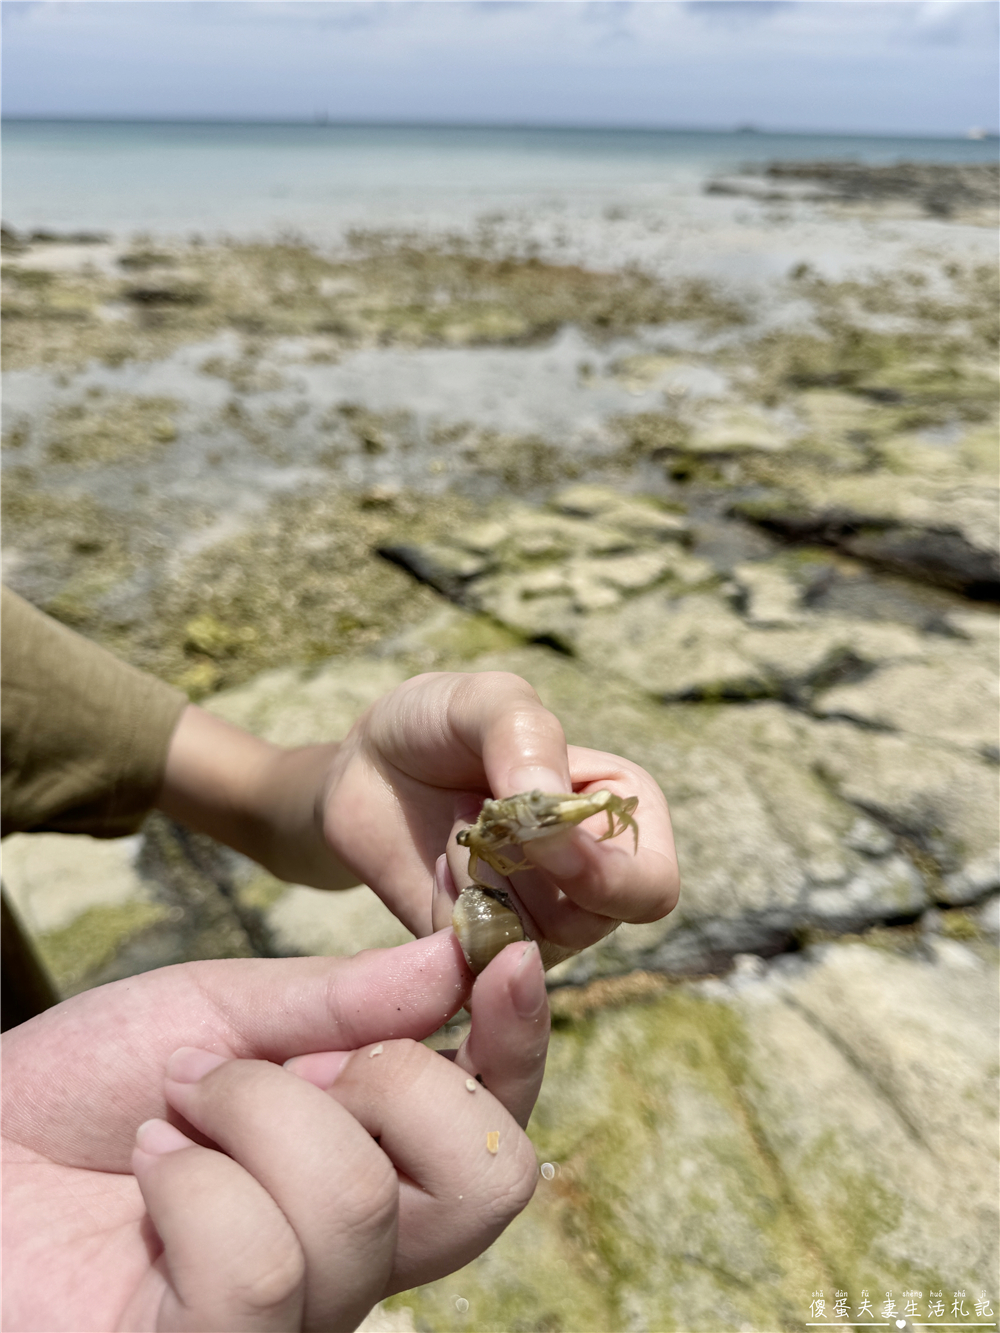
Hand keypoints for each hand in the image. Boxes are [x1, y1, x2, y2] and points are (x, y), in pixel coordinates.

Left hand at [2, 933, 547, 1331]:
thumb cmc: (87, 1086)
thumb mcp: (220, 1008)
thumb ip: (344, 999)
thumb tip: (460, 956)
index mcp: (372, 1150)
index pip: (497, 1124)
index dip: (520, 1042)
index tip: (507, 955)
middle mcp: (358, 1243)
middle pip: (490, 1184)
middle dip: (399, 1083)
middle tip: (287, 1063)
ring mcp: (295, 1315)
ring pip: (354, 1205)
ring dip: (248, 1113)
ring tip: (176, 1113)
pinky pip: (254, 1270)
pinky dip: (188, 1185)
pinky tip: (149, 1172)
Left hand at [319, 671, 678, 952]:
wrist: (366, 763)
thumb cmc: (439, 723)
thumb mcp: (487, 700)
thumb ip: (528, 736)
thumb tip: (555, 815)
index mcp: (622, 815)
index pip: (649, 887)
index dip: (603, 877)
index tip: (537, 834)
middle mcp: (592, 880)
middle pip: (589, 923)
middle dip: (522, 867)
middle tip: (480, 807)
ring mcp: (537, 923)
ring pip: (529, 943)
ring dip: (480, 879)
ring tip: (459, 828)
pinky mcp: (478, 947)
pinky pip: (472, 956)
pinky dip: (446, 906)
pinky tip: (435, 862)